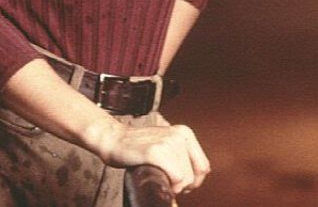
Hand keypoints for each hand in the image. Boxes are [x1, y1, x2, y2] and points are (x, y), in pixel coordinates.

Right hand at [91, 119, 210, 194]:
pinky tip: (156, 176)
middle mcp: (179, 135)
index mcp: (185, 132)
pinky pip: (176, 178)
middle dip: (182, 184)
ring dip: (173, 185)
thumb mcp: (168, 145)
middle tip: (166, 179)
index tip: (179, 181)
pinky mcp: (156, 152)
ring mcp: (168, 142)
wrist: (114, 139)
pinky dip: (168, 185)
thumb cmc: (139, 147)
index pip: (203, 167)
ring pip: (185, 178)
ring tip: (158, 174)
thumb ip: (183, 156)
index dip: (192, 180)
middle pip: (195, 175)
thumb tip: (197, 180)